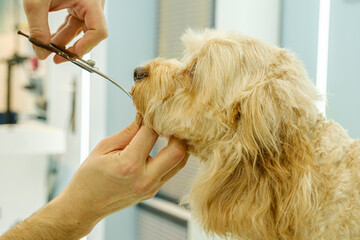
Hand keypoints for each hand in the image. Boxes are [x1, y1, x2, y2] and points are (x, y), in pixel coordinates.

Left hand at [23, 0, 107, 62]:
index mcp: (91, 1)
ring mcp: (87, 5)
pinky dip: (63, 33)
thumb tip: (41, 52)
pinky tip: (51, 39)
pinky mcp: (79, 5)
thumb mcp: (37, 1)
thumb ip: (38, 29)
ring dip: (64, 41)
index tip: (71, 55)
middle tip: (56, 58)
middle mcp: (93, 4)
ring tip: (48, 48)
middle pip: (90, 34)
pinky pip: (74, 24)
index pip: (99, 31)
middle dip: (72, 46)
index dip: (86, 46)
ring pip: (80, 31)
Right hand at [46, 121, 187, 236]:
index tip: (150, 111)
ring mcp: (152, 187)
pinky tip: (162, 146)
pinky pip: (172, 170)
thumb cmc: (89, 176)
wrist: (85, 205)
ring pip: (180, 162)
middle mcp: (145, 179)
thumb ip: (128, 132)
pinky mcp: (154, 191)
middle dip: (176, 132)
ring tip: (166, 133)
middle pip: (178, 151)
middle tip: (166, 122)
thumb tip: (144, 116)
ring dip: (178, 144)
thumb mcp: (104, 147)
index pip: (152, 134)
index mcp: (129, 165)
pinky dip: (171, 156)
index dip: (152, 118)